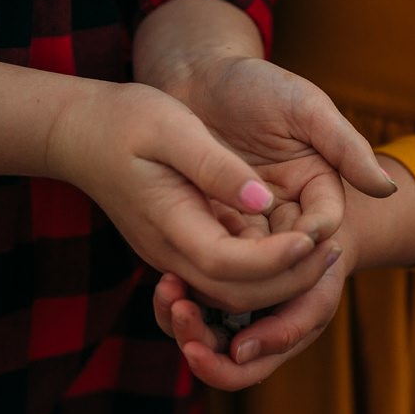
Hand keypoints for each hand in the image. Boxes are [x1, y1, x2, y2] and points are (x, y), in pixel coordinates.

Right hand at [49, 80, 335, 312]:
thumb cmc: (126, 120)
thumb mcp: (173, 128)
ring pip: (234, 292)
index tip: (315, 236)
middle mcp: (170, 251)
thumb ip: (216, 167)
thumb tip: (263, 198)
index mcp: (170, 223)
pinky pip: (225, 276)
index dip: (277, 259)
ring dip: (281, 280)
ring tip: (323, 249)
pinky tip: (295, 245)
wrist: (80, 132)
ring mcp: (173, 254)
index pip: (230, 265)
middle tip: (334, 250)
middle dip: (290, 279)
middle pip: (237, 293)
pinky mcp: (180, 245)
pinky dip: (262, 270)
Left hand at [151, 221, 354, 389]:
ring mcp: (219, 310)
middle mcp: (237, 335)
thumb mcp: (316, 301)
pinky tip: (170, 274)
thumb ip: (286, 331)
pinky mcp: (207, 284)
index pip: (231, 374)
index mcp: (265, 349)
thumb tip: (239, 353)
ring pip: (184, 326)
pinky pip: (183, 295)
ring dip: (172, 312)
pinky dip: (174, 291)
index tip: (193, 348)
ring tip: (169, 286)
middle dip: (185, 332)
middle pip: (201, 350)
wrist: (316, 230)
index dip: (210, 367)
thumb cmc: (321, 271)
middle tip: (178, 307)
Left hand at [157, 54, 395, 244]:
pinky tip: (200, 257)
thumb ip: (345, 146)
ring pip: (256, 256)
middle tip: (261, 265)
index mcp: (316, 182)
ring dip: (245, 264)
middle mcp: (286, 205)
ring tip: (229, 264)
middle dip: (281, 261)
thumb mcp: (304, 107)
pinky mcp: (213, 221)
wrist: (195, 79)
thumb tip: (387, 189)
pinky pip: (218, 247)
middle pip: (293, 249)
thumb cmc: (255, 84)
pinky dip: (213, 254)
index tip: (304, 238)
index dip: (317, 232)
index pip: (326, 219)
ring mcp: (249, 216)